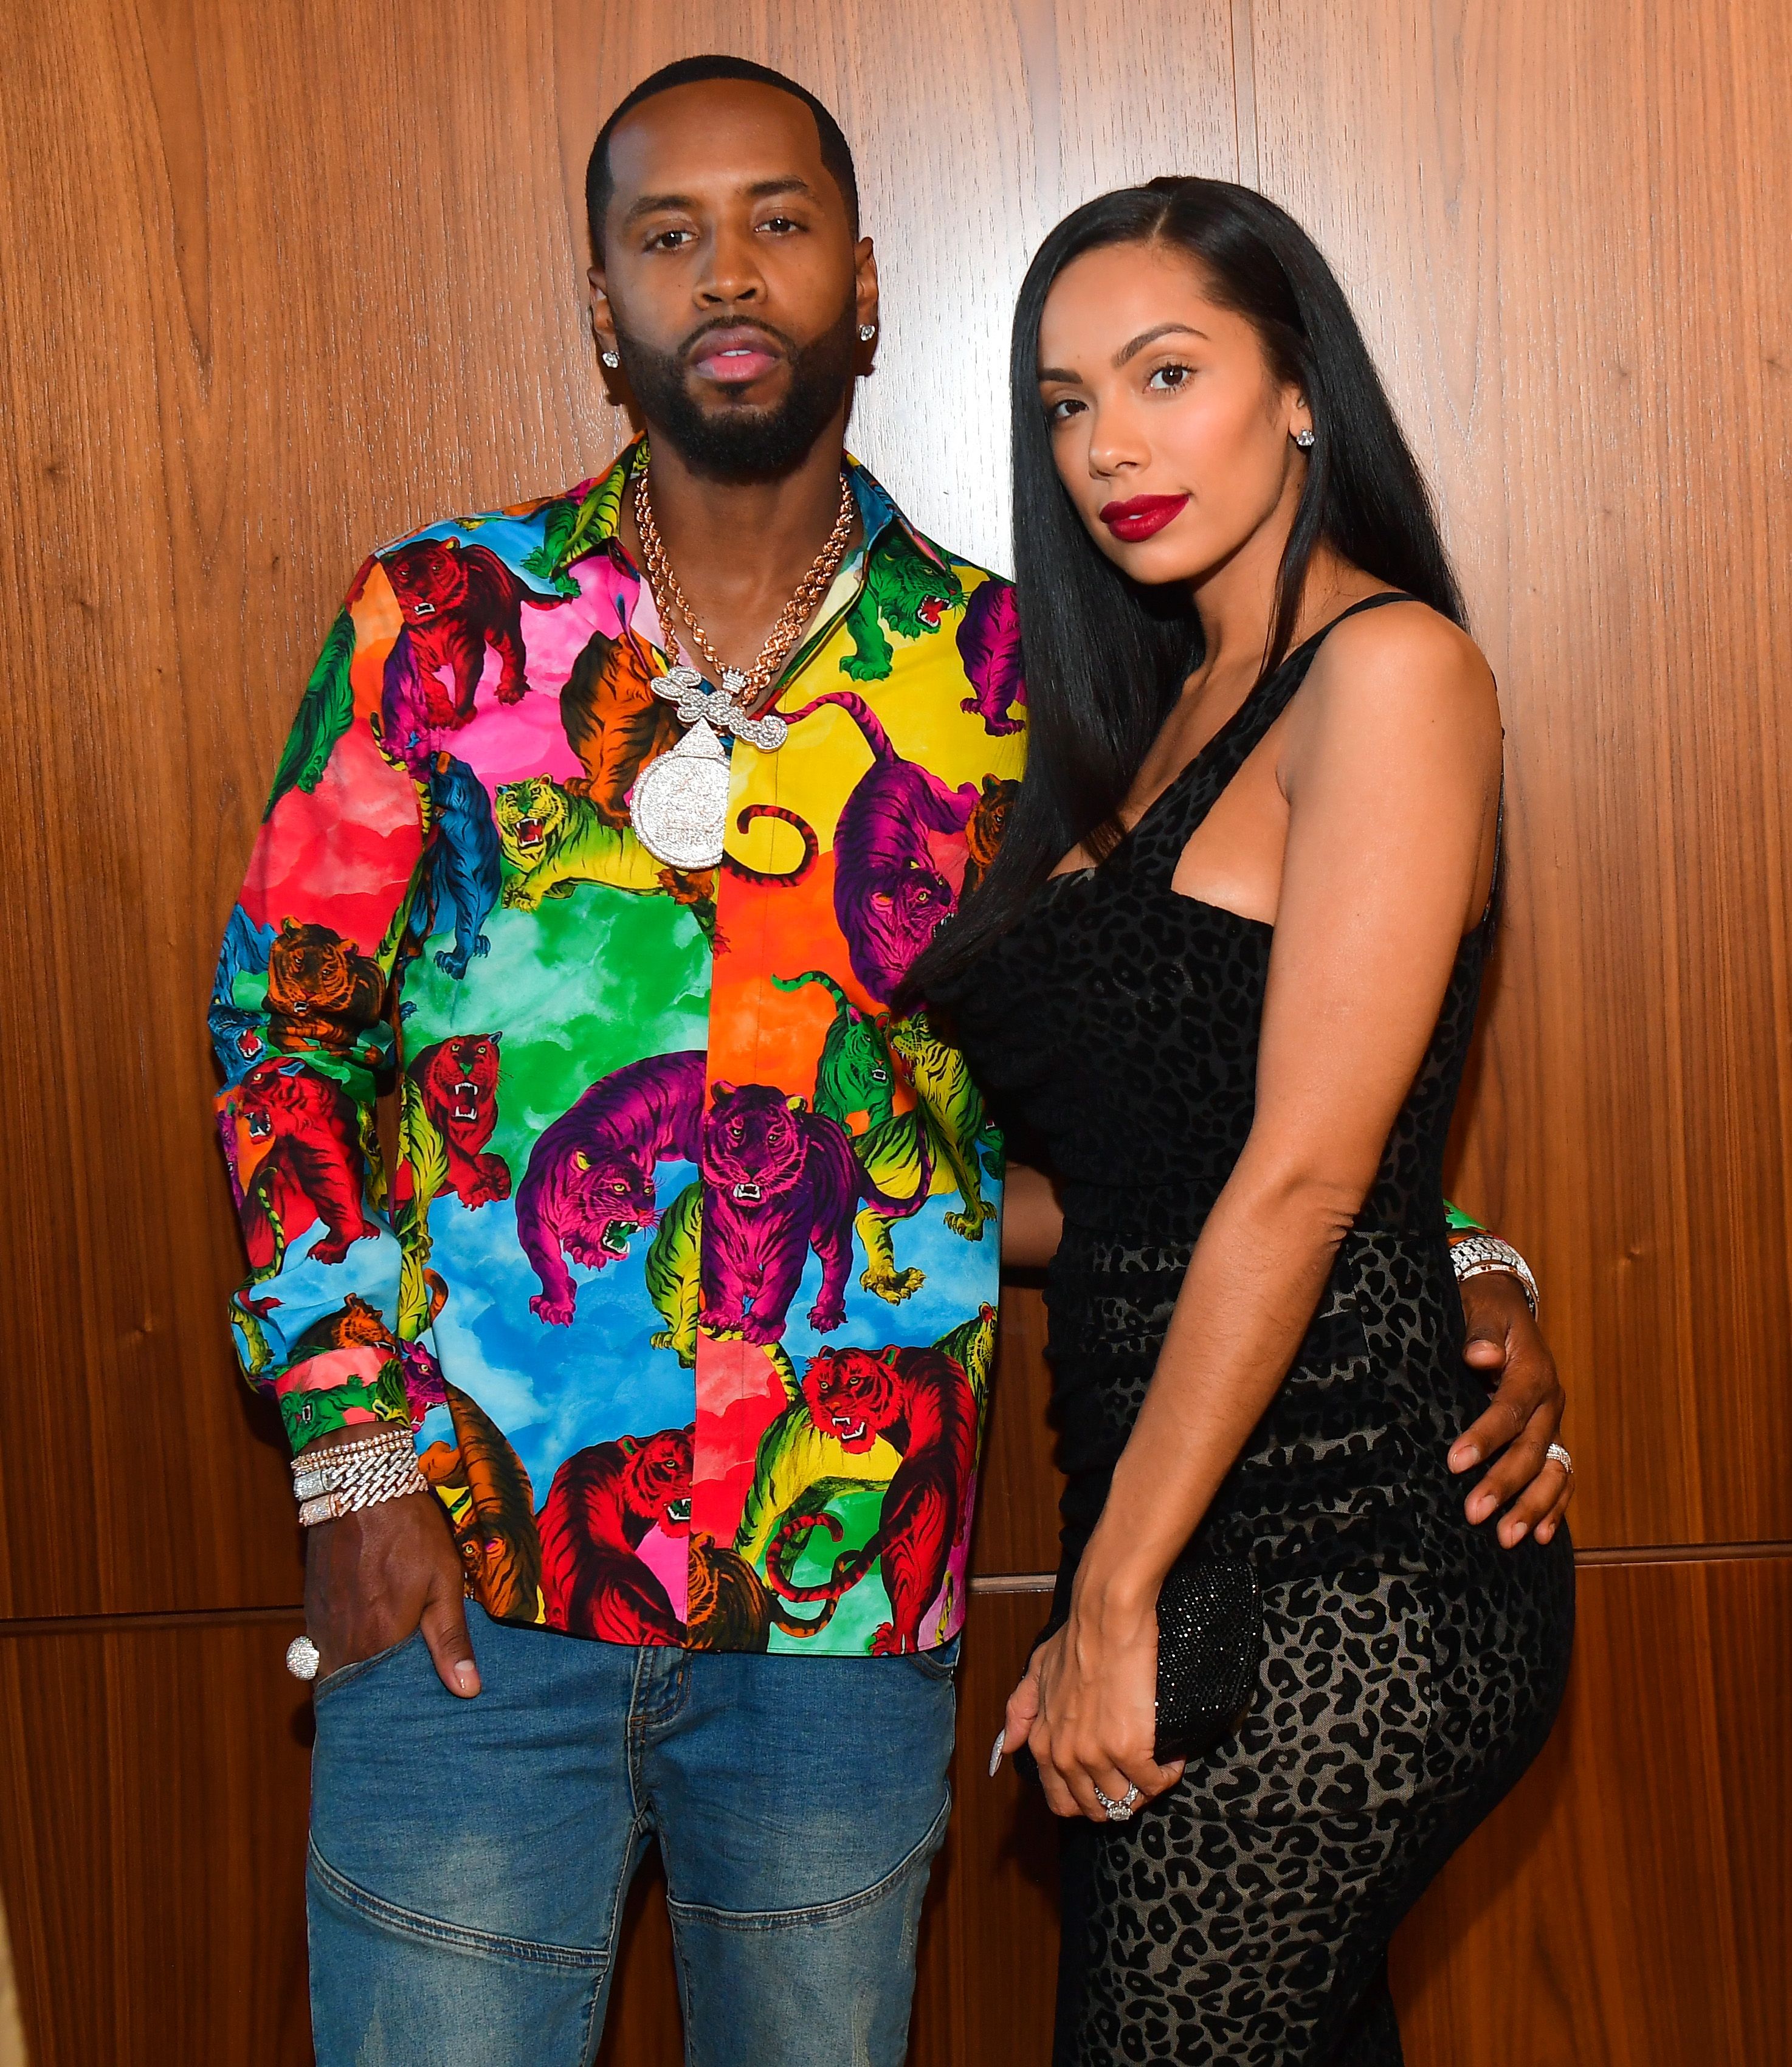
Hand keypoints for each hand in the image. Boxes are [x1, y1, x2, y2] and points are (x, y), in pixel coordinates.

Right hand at [303, 1480, 480, 1696]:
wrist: (360, 1485)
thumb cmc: (409, 1533)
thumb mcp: (443, 1581)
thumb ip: (450, 1639)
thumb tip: (467, 1691)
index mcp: (375, 1644)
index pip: (383, 1701)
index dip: (400, 1713)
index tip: (416, 1721)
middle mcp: (338, 1644)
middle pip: (355, 1691)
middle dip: (377, 1702)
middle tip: (403, 1707)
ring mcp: (318, 1626)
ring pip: (336, 1671)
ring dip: (358, 1678)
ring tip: (387, 1683)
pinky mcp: (310, 1608)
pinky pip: (322, 1648)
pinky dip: (343, 1653)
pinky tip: (366, 1646)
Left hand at [1001, 1591, 1184, 1822]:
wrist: (1105, 1619)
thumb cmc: (1075, 1639)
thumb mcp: (1036, 1672)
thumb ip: (1020, 1711)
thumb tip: (1008, 1747)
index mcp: (1043, 1744)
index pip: (1061, 1802)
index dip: (1088, 1800)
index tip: (1108, 1781)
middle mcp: (1066, 1757)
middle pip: (1096, 1810)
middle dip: (1117, 1801)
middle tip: (1136, 1777)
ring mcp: (1097, 1757)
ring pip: (1126, 1801)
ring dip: (1144, 1788)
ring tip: (1155, 1763)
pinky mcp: (1130, 1749)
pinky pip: (1155, 1782)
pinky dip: (1167, 1774)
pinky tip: (1171, 1756)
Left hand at [1450, 1269, 1573, 1548]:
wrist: (1504, 1306)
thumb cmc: (1484, 1308)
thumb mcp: (1479, 1308)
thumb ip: (1479, 1331)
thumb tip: (1481, 1354)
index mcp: (1532, 1370)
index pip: (1508, 1410)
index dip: (1484, 1438)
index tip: (1455, 1463)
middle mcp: (1549, 1401)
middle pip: (1531, 1450)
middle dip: (1504, 1484)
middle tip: (1473, 1514)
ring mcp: (1552, 1422)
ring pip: (1552, 1471)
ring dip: (1532, 1507)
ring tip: (1507, 1540)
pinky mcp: (1549, 1436)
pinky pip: (1561, 1476)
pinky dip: (1554, 1507)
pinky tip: (1539, 1537)